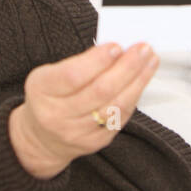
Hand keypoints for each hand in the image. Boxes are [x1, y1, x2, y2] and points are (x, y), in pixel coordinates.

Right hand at [9, 42, 158, 178]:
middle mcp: (56, 114)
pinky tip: (140, 82)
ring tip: (149, 62)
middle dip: (127, 67)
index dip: (98, 60)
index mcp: (42, 90)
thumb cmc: (48, 98)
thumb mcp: (49, 74)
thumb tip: (115, 50)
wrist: (41, 137)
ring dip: (138, 81)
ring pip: (115, 106)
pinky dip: (133, 98)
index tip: (117, 46)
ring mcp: (75, 132)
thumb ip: (78, 63)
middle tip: (142, 50)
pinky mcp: (93, 143)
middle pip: (100, 91)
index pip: (73, 75)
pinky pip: (119, 119)